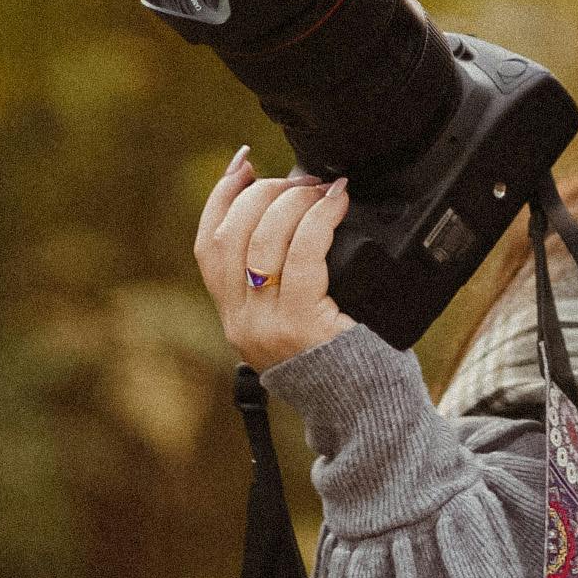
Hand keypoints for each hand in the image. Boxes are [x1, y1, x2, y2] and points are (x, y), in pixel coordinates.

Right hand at [193, 145, 355, 367]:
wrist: (370, 414)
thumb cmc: (349, 361)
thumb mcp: (300, 321)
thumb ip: (286, 281)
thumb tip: (296, 210)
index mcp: (236, 318)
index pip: (208, 247)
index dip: (221, 198)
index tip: (242, 163)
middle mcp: (242, 323)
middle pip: (231, 236)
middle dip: (262, 193)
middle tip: (301, 181)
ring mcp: (268, 326)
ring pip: (262, 241)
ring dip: (292, 201)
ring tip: (322, 189)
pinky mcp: (300, 325)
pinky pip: (302, 255)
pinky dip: (318, 219)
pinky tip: (336, 203)